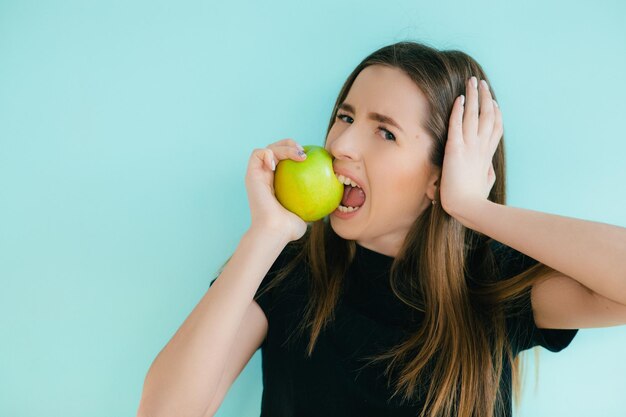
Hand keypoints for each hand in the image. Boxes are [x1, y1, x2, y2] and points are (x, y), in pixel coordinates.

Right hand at [245, 138, 308, 242]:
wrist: (275, 231)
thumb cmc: (291, 228)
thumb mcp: (308, 213)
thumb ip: (316, 203)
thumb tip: (334, 197)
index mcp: (278, 182)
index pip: (287, 159)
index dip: (298, 152)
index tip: (312, 158)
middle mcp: (267, 176)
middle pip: (277, 148)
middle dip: (291, 144)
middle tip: (304, 153)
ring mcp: (258, 174)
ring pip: (269, 148)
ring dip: (283, 146)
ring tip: (297, 155)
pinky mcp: (251, 174)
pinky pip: (258, 154)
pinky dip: (268, 154)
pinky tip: (277, 164)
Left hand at [439, 76, 502, 217]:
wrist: (468, 207)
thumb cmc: (474, 200)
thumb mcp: (485, 184)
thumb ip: (487, 173)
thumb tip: (488, 170)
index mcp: (487, 154)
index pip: (495, 128)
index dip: (495, 113)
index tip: (494, 102)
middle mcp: (481, 147)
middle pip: (487, 115)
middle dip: (485, 97)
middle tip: (482, 83)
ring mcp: (470, 146)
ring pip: (474, 115)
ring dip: (473, 96)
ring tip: (472, 81)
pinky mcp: (456, 149)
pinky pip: (457, 125)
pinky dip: (458, 110)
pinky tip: (459, 98)